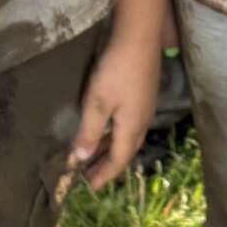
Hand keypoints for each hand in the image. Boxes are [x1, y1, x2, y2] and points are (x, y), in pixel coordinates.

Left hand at [70, 25, 160, 188]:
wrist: (139, 39)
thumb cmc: (116, 71)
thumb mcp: (97, 102)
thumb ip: (89, 131)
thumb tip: (81, 158)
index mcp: (131, 128)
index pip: (118, 160)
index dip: (104, 175)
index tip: (90, 187)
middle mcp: (142, 123)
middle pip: (125, 152)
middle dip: (107, 166)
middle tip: (89, 177)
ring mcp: (145, 109)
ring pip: (127, 138)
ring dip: (111, 150)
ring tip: (94, 156)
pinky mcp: (144, 96)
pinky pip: (129, 126)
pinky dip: (115, 135)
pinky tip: (106, 129)